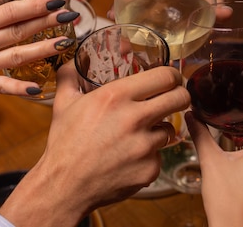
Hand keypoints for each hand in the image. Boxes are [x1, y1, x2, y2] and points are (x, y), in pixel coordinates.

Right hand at [0, 0, 77, 107]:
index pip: (8, 12)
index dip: (34, 5)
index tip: (56, 0)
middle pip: (16, 32)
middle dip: (46, 22)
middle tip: (70, 15)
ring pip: (14, 58)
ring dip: (42, 50)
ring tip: (65, 42)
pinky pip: (1, 88)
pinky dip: (20, 90)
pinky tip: (40, 88)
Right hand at [0, 64, 189, 226]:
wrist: (64, 186)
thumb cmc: (64, 143)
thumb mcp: (63, 102)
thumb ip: (71, 73)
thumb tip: (75, 55)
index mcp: (115, 96)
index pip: (164, 76)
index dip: (172, 75)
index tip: (170, 79)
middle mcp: (134, 118)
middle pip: (180, 98)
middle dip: (179, 96)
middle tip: (171, 99)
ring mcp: (144, 146)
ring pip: (169, 129)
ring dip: (158, 129)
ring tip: (135, 135)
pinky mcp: (150, 169)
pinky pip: (159, 154)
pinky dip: (148, 155)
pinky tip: (128, 157)